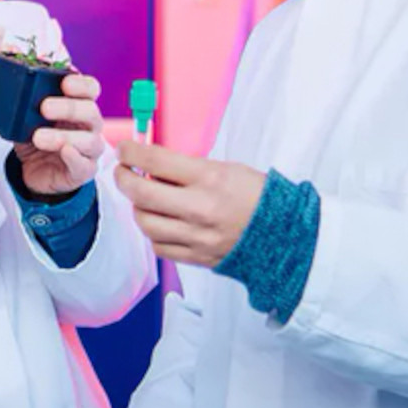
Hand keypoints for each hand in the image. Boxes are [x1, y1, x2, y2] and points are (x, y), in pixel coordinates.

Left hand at [13, 72, 105, 194]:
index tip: (65, 83)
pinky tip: (64, 151)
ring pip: (89, 140)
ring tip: (39, 137)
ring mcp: (90, 149)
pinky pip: (84, 165)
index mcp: (80, 104)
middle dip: (68, 108)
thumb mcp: (27, 117)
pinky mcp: (84, 170)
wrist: (33, 168)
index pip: (90, 89)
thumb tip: (11, 88)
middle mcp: (90, 125)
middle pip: (91, 111)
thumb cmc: (37, 135)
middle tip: (44, 108)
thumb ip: (27, 103)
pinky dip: (74, 157)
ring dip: (63, 136)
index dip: (81, 84)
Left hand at [114, 141, 264, 268]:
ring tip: (144, 198)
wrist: (284, 236)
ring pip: (145, 222)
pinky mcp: (195, 257)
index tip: (124, 150)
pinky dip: (152, 232)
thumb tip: (151, 165)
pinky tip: (160, 221)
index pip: (156, 161)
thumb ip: (187, 168)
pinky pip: (158, 246)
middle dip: (123, 178)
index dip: (131, 152)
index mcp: (210, 179)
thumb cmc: (256, 197)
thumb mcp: (226, 169)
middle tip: (122, 172)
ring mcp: (196, 236)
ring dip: (137, 207)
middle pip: (141, 193)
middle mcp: (199, 208)